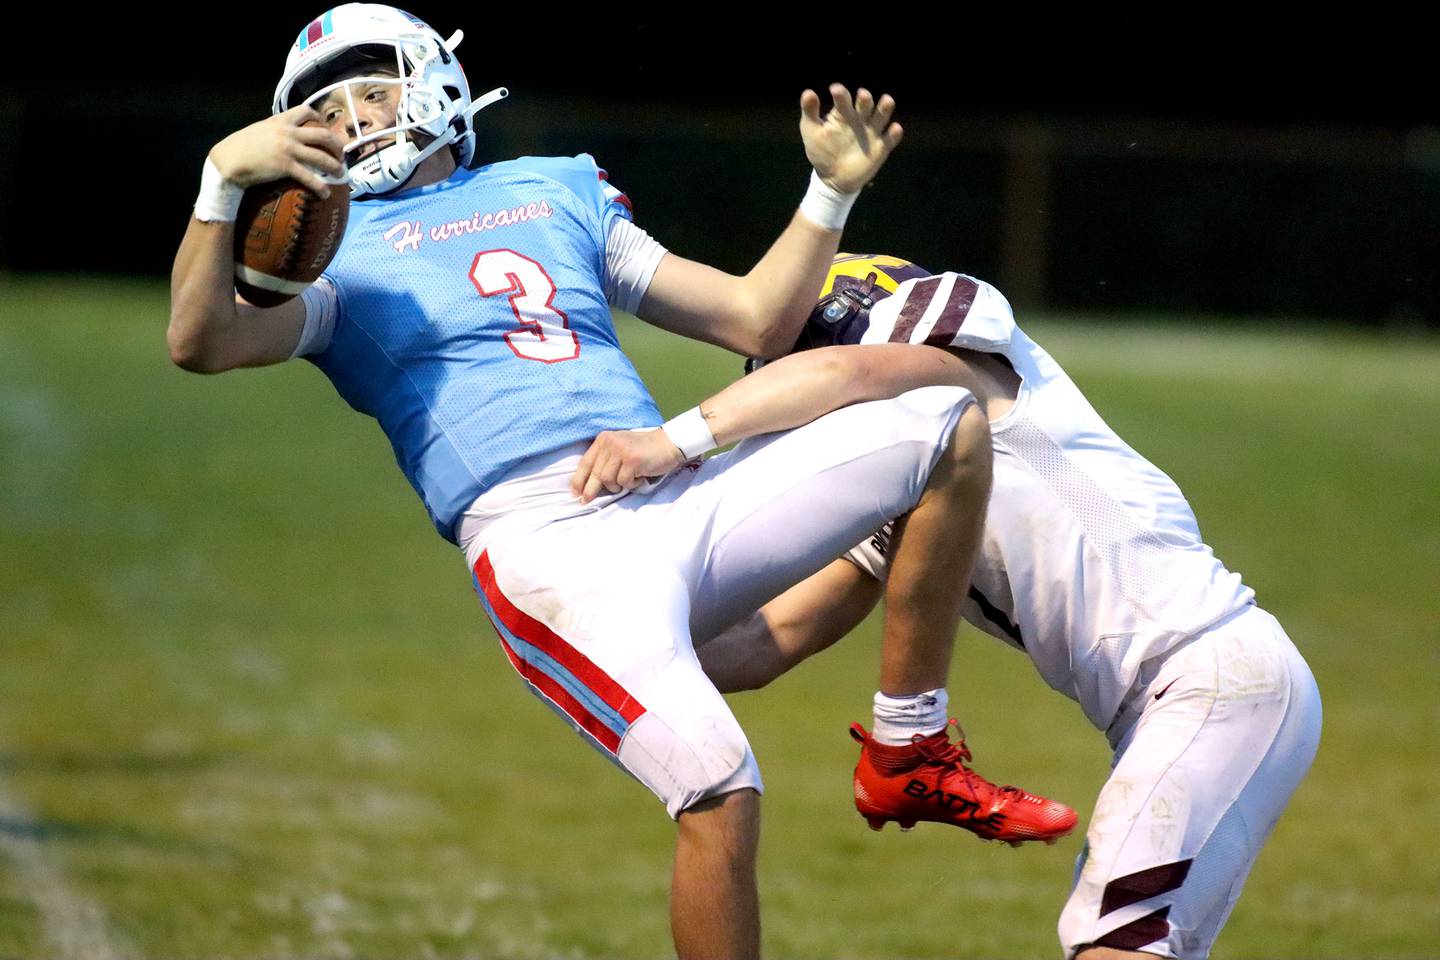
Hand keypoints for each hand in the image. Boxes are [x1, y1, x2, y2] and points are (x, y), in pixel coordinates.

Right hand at [208, 105, 346, 197]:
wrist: (227, 160)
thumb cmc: (239, 146)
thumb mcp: (259, 130)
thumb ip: (274, 130)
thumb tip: (284, 134)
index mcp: (280, 121)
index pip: (305, 110)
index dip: (320, 118)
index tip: (325, 126)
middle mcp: (287, 132)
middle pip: (323, 135)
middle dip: (337, 145)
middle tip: (341, 155)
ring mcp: (288, 149)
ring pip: (322, 157)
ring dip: (335, 166)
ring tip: (341, 174)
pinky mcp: (286, 166)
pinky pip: (310, 177)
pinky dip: (321, 187)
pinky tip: (326, 194)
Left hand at [571, 428, 685, 503]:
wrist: (669, 443)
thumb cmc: (643, 451)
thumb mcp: (619, 449)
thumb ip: (605, 460)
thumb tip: (588, 484)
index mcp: (604, 439)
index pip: (586, 462)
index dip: (578, 480)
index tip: (575, 493)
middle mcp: (610, 442)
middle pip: (595, 473)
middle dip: (590, 490)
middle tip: (585, 501)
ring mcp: (621, 450)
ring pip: (608, 479)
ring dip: (618, 486)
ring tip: (629, 480)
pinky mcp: (632, 460)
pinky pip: (624, 482)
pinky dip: (631, 484)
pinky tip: (639, 477)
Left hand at [799, 84, 902, 194]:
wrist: (833, 179)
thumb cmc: (822, 152)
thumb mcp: (811, 131)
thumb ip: (809, 112)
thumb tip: (808, 92)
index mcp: (843, 114)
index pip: (843, 99)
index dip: (841, 94)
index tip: (835, 90)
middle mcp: (859, 119)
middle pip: (866, 104)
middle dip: (865, 99)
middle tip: (862, 95)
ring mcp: (871, 133)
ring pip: (882, 116)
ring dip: (885, 108)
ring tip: (887, 101)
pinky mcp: (881, 148)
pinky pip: (890, 139)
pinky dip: (894, 133)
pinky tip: (895, 128)